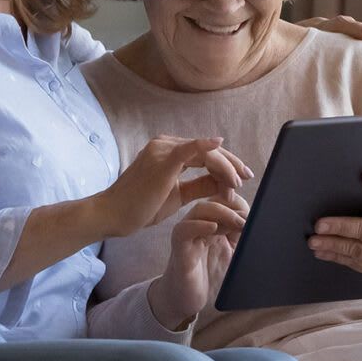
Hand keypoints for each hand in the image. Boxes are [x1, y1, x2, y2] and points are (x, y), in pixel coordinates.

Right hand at [84, 135, 250, 238]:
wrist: (113, 215)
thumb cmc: (140, 207)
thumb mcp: (177, 195)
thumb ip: (200, 185)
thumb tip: (223, 182)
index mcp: (167, 152)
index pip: (204, 153)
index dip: (225, 164)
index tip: (241, 178)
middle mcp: (165, 145)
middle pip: (208, 150)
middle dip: (231, 163)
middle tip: (248, 176)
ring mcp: (162, 149)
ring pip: (205, 151)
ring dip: (225, 166)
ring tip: (238, 182)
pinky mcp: (163, 159)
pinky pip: (191, 149)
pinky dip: (207, 146)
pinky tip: (221, 146)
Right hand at [148, 190, 248, 329]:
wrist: (188, 301)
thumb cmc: (211, 278)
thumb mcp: (235, 255)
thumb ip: (244, 238)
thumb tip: (260, 223)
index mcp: (214, 224)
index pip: (225, 199)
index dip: (240, 201)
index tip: (256, 213)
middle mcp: (200, 225)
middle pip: (214, 199)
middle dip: (234, 204)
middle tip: (249, 219)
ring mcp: (188, 235)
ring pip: (200, 210)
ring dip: (222, 212)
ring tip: (238, 223)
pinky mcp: (180, 249)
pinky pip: (184, 230)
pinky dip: (199, 225)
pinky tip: (214, 228)